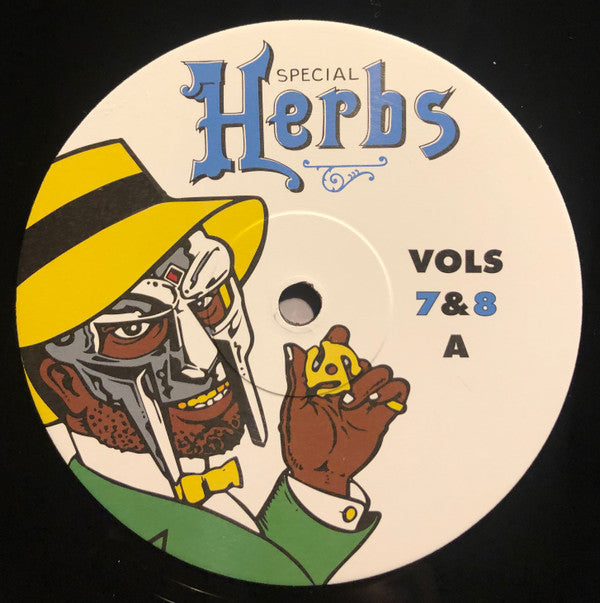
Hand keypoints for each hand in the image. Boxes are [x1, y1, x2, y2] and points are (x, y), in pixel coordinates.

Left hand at [279, 325, 409, 496]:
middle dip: (352, 366)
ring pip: (380, 373)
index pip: (333, 355)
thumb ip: (298, 378)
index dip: (338, 341)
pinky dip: (394, 391)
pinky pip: (397, 393)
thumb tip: (294, 350)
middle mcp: (345, 389)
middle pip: (360, 360)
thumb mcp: (294, 408)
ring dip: (369, 381)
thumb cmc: (302, 444)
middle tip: (340, 383)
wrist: (319, 474)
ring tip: (352, 400)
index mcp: (324, 384)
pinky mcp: (378, 416)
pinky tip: (380, 401)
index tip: (339, 333)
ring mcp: (363, 402)